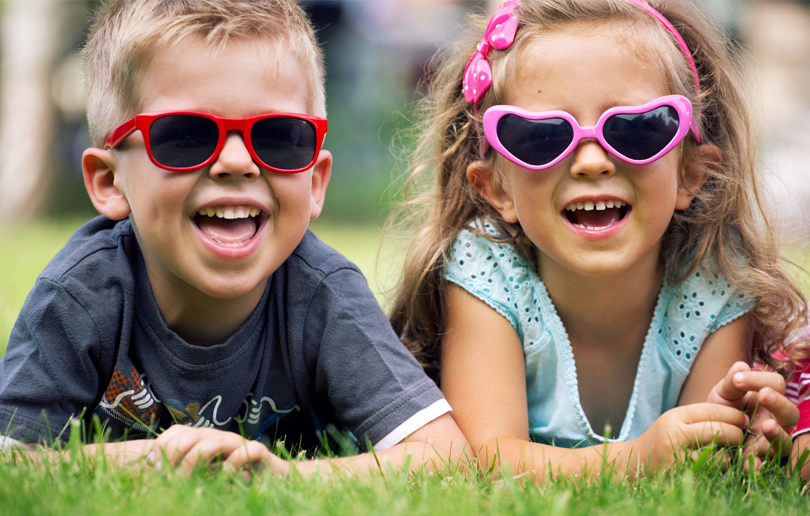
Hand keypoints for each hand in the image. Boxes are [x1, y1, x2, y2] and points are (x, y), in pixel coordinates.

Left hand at [149, 425, 288, 476]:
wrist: (273, 478)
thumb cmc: (234, 478)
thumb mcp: (203, 476)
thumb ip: (184, 473)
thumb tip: (155, 476)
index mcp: (203, 439)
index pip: (177, 431)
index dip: (161, 445)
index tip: (151, 465)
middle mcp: (218, 437)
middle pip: (191, 435)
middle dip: (173, 454)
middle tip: (164, 476)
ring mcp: (238, 444)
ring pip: (213, 442)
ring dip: (195, 462)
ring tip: (187, 483)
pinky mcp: (258, 453)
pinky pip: (244, 452)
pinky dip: (231, 465)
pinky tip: (223, 479)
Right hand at [636, 403, 747, 470]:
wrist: (633, 464)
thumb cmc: (662, 441)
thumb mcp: (675, 421)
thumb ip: (700, 417)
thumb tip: (739, 413)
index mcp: (675, 416)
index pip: (712, 410)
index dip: (734, 414)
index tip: (744, 419)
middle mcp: (675, 433)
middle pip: (719, 429)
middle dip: (737, 433)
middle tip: (742, 436)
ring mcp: (678, 456)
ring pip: (720, 453)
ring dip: (730, 454)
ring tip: (728, 452)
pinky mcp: (681, 475)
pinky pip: (712, 471)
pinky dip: (719, 468)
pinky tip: (716, 465)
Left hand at [707, 361, 798, 468]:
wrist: (704, 431)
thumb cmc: (721, 408)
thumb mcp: (723, 393)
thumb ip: (732, 382)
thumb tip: (741, 366)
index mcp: (768, 399)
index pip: (776, 385)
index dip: (760, 379)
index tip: (738, 380)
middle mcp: (775, 420)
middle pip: (790, 413)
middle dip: (779, 404)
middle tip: (764, 395)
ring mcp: (768, 442)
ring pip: (785, 441)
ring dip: (778, 434)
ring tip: (766, 426)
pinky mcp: (756, 458)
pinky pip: (763, 464)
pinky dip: (758, 464)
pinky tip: (751, 463)